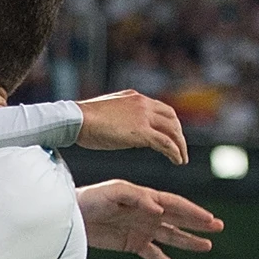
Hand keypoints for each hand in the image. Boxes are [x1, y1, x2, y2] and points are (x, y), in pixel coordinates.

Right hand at [74, 91, 190, 164]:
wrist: (77, 119)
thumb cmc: (83, 120)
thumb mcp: (107, 113)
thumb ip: (121, 118)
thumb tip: (126, 130)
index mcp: (134, 97)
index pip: (160, 108)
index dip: (169, 123)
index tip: (170, 135)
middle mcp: (143, 104)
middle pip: (171, 117)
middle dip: (178, 134)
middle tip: (180, 148)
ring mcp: (143, 117)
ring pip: (172, 130)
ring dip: (180, 145)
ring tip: (181, 159)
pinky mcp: (142, 132)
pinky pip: (166, 142)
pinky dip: (174, 152)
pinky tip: (177, 161)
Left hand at [77, 179, 219, 258]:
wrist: (71, 215)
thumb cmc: (91, 198)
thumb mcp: (113, 192)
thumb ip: (137, 198)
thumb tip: (159, 207)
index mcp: (146, 198)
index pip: (175, 204)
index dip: (193, 211)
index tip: (209, 219)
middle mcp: (148, 213)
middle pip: (178, 219)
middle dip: (198, 223)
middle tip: (219, 227)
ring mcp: (142, 229)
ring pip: (171, 237)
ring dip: (188, 242)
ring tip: (207, 247)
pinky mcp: (132, 244)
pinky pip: (153, 255)